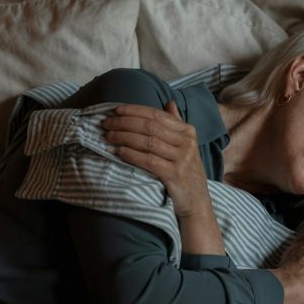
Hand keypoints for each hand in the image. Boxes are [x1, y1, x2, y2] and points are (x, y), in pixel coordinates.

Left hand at [102, 101, 210, 219]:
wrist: (196, 200)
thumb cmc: (186, 172)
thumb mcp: (185, 145)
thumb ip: (176, 124)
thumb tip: (169, 103)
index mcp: (187, 131)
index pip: (157, 115)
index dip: (134, 110)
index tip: (116, 110)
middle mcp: (186, 142)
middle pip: (150, 127)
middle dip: (125, 123)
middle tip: (107, 123)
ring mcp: (182, 158)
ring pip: (148, 142)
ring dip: (125, 137)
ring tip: (109, 136)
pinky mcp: (175, 174)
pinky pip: (149, 161)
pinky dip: (132, 155)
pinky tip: (119, 152)